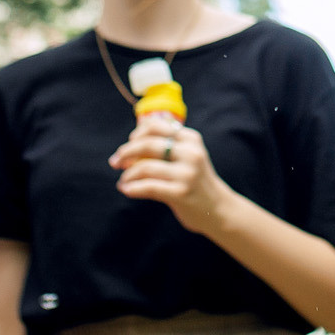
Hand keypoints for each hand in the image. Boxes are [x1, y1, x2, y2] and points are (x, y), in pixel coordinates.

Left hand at [109, 111, 230, 234]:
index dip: (137, 133)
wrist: (219, 209)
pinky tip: (127, 189)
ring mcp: (187, 174)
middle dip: (126, 152)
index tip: (129, 143)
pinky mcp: (181, 193)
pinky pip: (148, 187)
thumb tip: (132, 141)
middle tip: (115, 161)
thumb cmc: (196, 181)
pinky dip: (132, 188)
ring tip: (123, 180)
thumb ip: (168, 145)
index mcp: (191, 139)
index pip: (156, 126)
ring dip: (128, 174)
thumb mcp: (189, 156)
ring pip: (145, 167)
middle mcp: (191, 153)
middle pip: (148, 144)